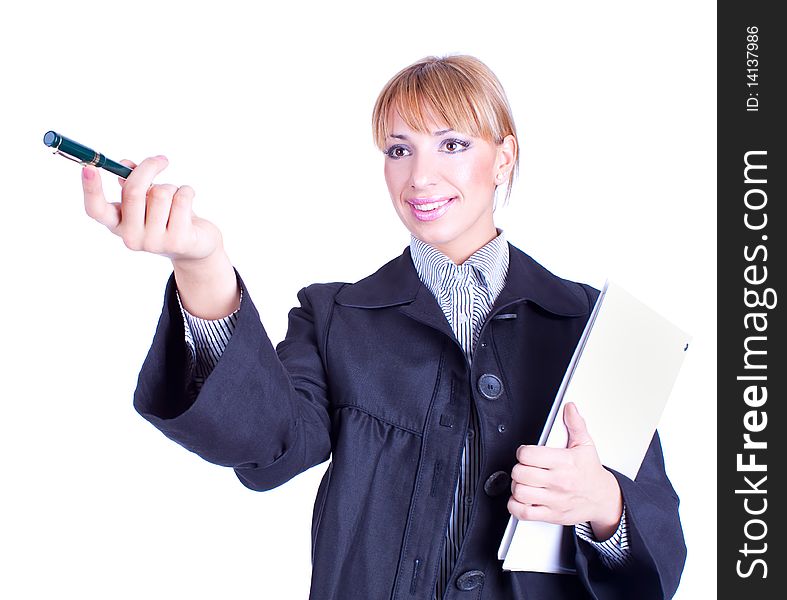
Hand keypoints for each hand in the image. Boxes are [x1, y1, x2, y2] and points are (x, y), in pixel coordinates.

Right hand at [82, 155, 221, 262]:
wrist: (195, 245)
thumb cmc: (167, 216)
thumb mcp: (147, 200)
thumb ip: (133, 181)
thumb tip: (126, 164)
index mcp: (117, 224)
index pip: (96, 209)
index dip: (91, 189)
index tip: (89, 167)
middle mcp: (131, 237)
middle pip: (133, 191)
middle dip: (148, 168)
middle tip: (161, 160)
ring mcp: (154, 243)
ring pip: (161, 193)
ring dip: (173, 187)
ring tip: (176, 199)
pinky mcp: (178, 242)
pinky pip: (182, 199)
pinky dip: (188, 192)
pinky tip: (189, 201)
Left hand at [507, 402, 622, 539]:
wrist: (604, 499)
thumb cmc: (591, 473)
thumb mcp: (586, 445)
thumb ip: (576, 425)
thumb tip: (570, 408)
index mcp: (564, 462)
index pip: (528, 455)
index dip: (523, 452)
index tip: (526, 453)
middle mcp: (558, 482)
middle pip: (521, 473)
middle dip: (518, 468)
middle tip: (525, 468)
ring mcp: (554, 500)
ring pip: (520, 492)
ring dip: (517, 486)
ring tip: (523, 482)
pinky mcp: (551, 515)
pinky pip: (524, 513)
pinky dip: (515, 506)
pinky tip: (521, 498)